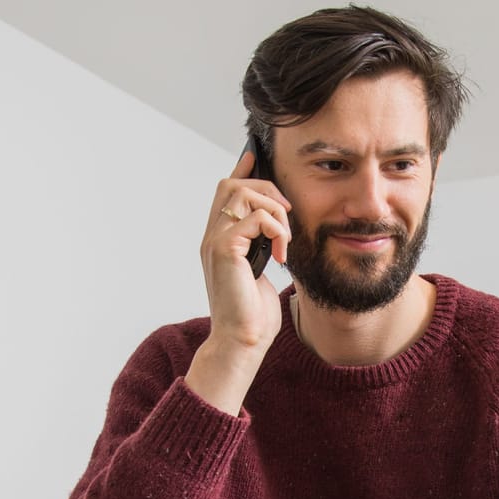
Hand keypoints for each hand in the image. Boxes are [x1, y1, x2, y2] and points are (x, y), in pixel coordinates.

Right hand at [186, 147, 293, 413]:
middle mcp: (212, 236)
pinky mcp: (224, 250)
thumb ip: (261, 246)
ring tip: (284, 239)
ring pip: (241, 194)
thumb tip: (276, 228)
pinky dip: (275, 229)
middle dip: (265, 189)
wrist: (242, 341)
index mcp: (219, 239)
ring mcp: (215, 242)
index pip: (225, 191)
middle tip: (286, 215)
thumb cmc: (253, 314)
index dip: (241, 169)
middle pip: (231, 184)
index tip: (257, 157)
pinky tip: (280, 252)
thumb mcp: (261, 271)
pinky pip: (253, 217)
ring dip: (274, 210)